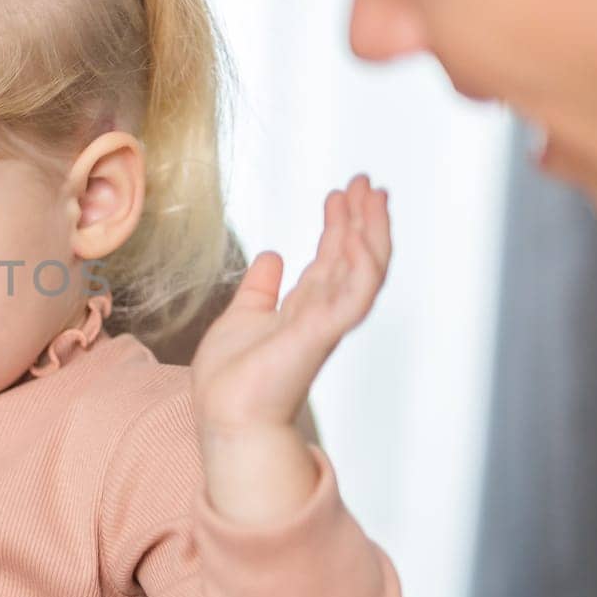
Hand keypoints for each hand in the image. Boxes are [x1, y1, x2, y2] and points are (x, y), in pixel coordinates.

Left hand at [190, 175, 390, 521]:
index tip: (341, 193)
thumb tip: (272, 257)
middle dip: (362, 218)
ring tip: (371, 195)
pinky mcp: (322, 335)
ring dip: (371, 231)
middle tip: (366, 181)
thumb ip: (260, 289)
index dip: (340, 226)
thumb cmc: (230, 381)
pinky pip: (354, 296)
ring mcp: (327, 324)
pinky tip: (362, 234)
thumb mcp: (241, 318)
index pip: (332, 260)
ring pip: (363, 270)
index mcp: (304, 310)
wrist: (225, 416)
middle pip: (353, 257)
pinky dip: (362, 265)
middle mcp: (322, 314)